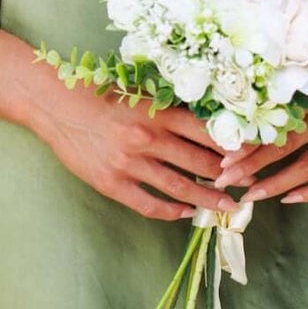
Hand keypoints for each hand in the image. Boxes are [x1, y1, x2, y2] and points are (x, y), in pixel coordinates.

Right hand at [28, 64, 236, 219]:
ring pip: (180, 187)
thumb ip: (170, 111)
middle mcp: (147, 138)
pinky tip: (186, 213)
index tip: (252, 155)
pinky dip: (171, 211)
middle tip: (248, 185)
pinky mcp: (112, 183)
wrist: (55, 105)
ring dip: (208, 199)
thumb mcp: (139, 94)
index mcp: (158, 112)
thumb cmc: (99, 95)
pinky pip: (149, 204)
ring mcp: (129, 163)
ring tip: (227, 207)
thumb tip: (209, 126)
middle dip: (229, 177)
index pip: (208, 133)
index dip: (233, 147)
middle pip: (200, 163)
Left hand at [216, 66, 307, 205]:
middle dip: (251, 167)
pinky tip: (289, 198)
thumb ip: (279, 95)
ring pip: (306, 169)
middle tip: (226, 180)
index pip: (274, 123)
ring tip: (251, 195)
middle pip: (285, 147)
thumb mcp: (305, 77)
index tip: (225, 158)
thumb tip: (237, 121)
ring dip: (275, 185)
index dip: (248, 143)